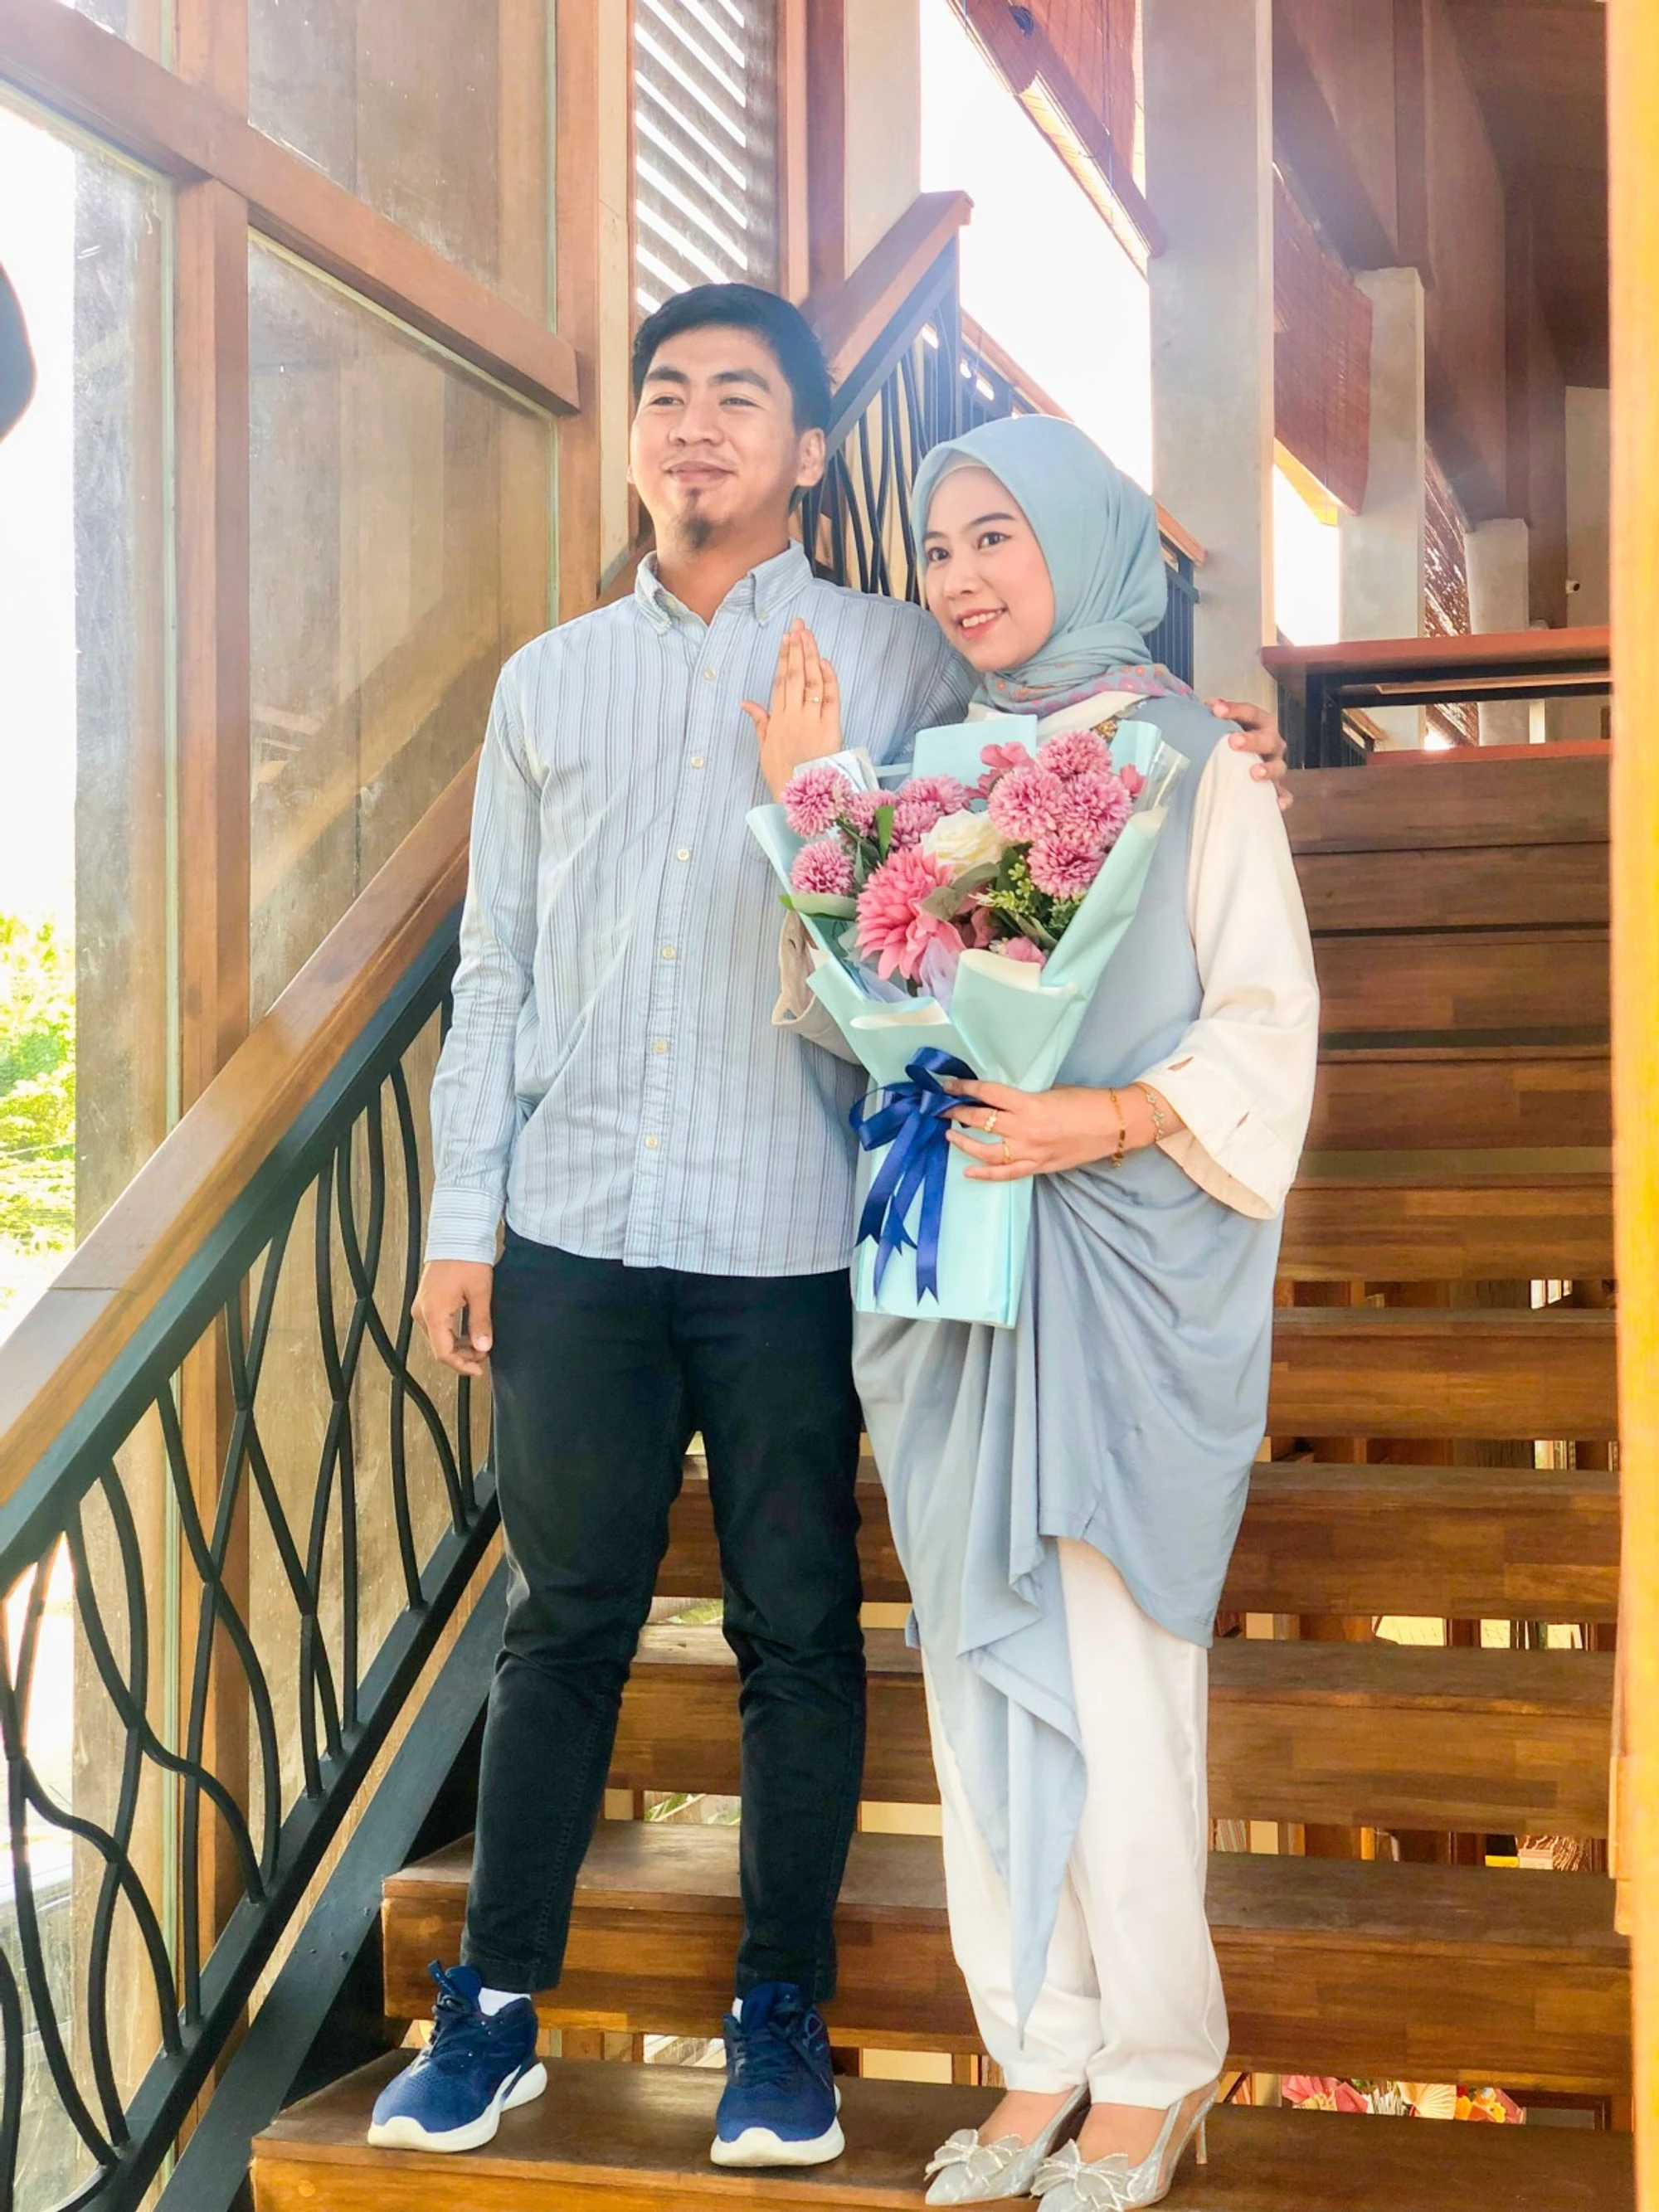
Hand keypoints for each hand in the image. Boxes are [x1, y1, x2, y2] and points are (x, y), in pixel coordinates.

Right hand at [413, 1259, 494, 1376]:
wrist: (456, 1236)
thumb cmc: (467, 1260)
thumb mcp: (480, 1293)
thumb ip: (480, 1323)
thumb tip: (483, 1348)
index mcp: (434, 1313)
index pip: (444, 1353)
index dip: (461, 1365)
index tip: (479, 1369)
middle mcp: (422, 1313)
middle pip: (440, 1347)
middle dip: (463, 1355)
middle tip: (485, 1352)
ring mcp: (422, 1307)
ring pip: (439, 1338)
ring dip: (458, 1345)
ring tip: (481, 1343)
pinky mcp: (426, 1302)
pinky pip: (437, 1326)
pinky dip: (453, 1334)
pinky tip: (469, 1332)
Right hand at [743, 619, 843, 797]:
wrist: (803, 799)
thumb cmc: (785, 778)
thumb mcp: (766, 751)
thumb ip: (760, 723)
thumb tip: (746, 703)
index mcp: (777, 721)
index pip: (780, 682)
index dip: (783, 658)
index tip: (785, 639)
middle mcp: (793, 717)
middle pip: (795, 676)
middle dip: (797, 648)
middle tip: (798, 625)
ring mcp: (812, 721)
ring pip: (811, 682)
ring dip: (811, 656)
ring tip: (809, 635)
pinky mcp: (831, 729)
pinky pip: (830, 699)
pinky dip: (828, 680)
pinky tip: (825, 662)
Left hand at [942, 1078, 1180, 1180]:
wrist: (1114, 1125)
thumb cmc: (1086, 1101)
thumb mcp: (1052, 1090)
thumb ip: (1025, 1097)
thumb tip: (1001, 1098)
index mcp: (1029, 1103)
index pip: (986, 1093)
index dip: (963, 1088)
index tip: (946, 1086)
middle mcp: (1024, 1128)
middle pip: (980, 1120)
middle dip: (957, 1113)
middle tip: (941, 1108)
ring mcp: (1030, 1151)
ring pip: (986, 1151)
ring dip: (964, 1143)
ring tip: (950, 1135)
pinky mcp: (1038, 1167)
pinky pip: (1005, 1174)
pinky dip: (984, 1174)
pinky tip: (968, 1171)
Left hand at [1211, 697, 1291, 811]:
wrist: (1236, 770)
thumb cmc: (1229, 746)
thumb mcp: (1222, 730)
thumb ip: (1214, 720)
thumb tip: (1201, 708)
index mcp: (1260, 725)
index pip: (1250, 713)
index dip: (1235, 710)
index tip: (1216, 710)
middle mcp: (1271, 744)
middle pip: (1268, 739)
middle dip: (1251, 740)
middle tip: (1233, 742)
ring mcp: (1275, 767)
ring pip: (1279, 766)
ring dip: (1268, 769)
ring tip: (1253, 773)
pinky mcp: (1275, 789)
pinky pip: (1284, 794)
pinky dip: (1282, 799)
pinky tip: (1277, 805)